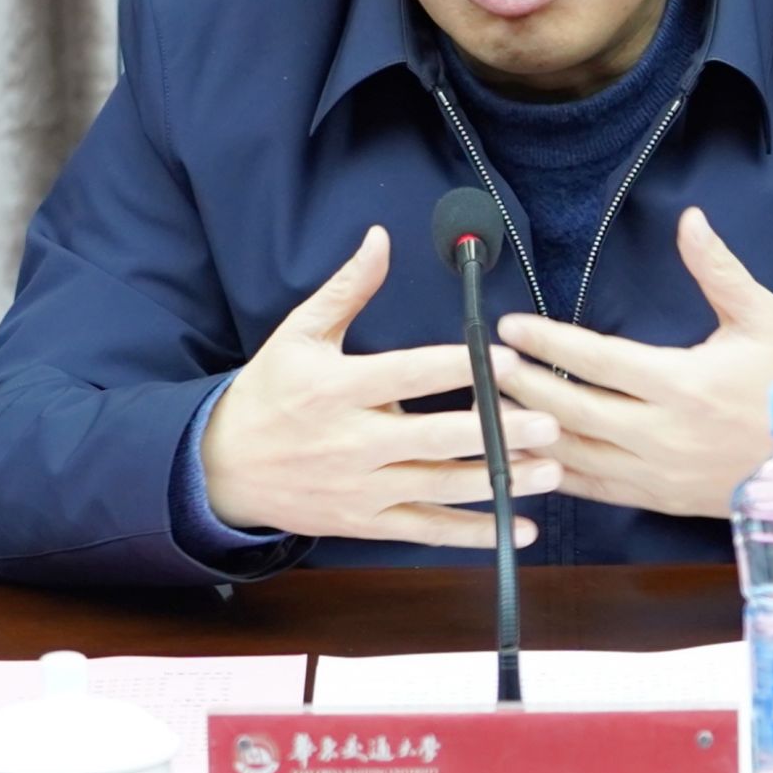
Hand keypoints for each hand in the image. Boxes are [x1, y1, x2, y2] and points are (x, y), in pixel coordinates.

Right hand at [202, 226, 561, 544]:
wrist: (221, 468)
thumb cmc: (268, 392)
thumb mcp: (298, 333)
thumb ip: (347, 289)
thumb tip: (380, 238)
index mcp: (337, 389)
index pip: (408, 374)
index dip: (460, 367)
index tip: (507, 358)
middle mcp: (352, 442)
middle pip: (434, 438)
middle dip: (496, 432)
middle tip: (549, 422)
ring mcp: (360, 489)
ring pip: (440, 488)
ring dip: (499, 481)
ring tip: (551, 470)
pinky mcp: (365, 523)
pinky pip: (426, 532)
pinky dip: (474, 534)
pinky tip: (519, 528)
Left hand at [495, 207, 772, 518]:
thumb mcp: (764, 319)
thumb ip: (718, 270)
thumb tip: (690, 220)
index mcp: (683, 384)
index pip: (598, 360)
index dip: (549, 342)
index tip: (511, 326)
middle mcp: (662, 434)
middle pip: (572, 409)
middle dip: (522, 384)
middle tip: (485, 363)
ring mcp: (657, 473)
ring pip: (573, 454)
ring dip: (527, 430)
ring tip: (489, 406)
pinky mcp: (657, 499)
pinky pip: (593, 489)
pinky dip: (554, 472)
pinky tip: (527, 454)